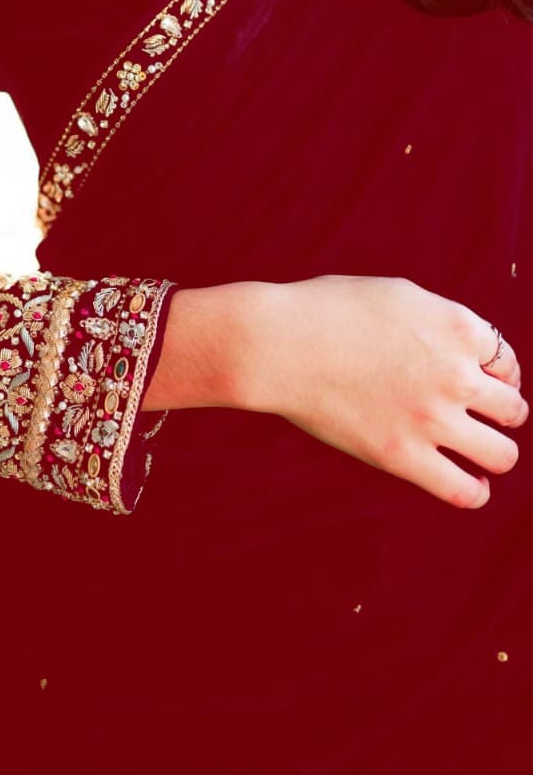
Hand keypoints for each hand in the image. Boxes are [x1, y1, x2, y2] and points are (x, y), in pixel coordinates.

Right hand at [228, 274, 527, 507]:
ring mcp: (431, 418)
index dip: (496, 374)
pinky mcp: (403, 456)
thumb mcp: (398, 295)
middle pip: (513, 409)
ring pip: (503, 455)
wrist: (279, 343)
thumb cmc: (327, 311)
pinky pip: (464, 491)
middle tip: (473, 415)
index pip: (507, 362)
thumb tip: (468, 350)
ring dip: (495, 453)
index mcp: (458, 327)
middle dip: (499, 412)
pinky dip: (475, 491)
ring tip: (477, 451)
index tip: (476, 381)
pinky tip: (469, 482)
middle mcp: (456, 374)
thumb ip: (442, 321)